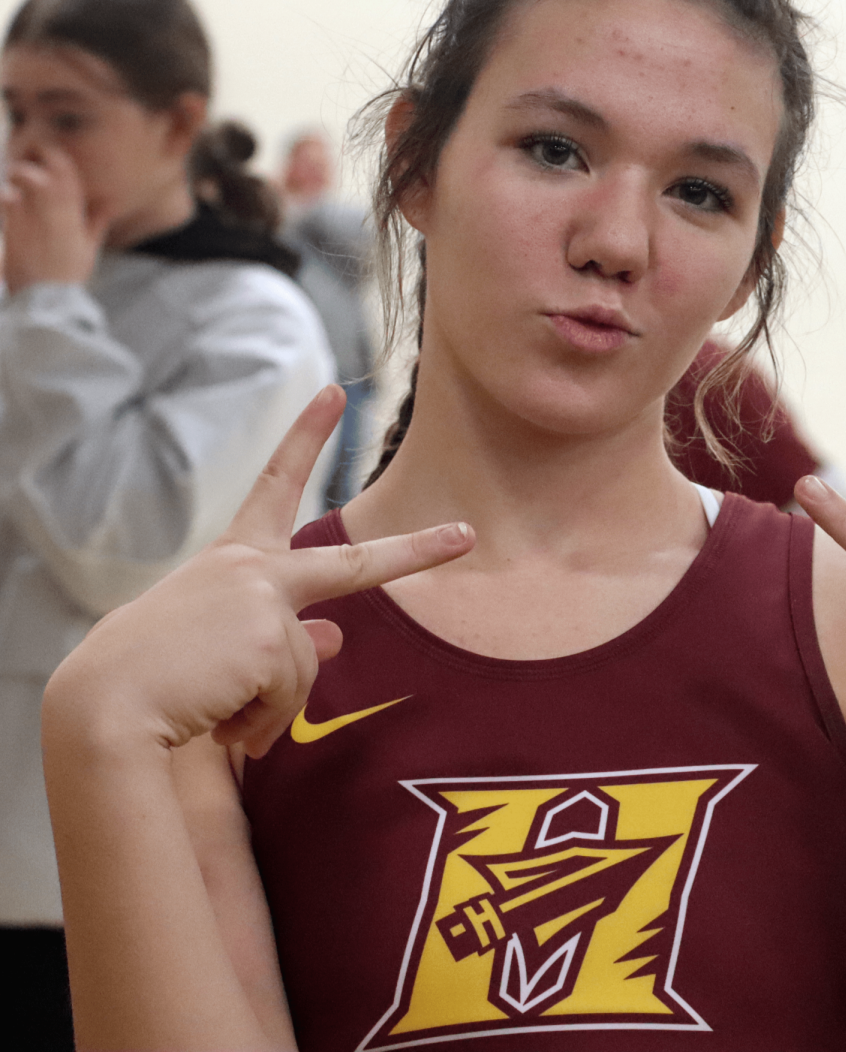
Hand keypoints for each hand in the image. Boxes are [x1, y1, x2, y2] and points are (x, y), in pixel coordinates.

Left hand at [0, 143, 107, 290]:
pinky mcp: (13, 227)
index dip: (56, 156)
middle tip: (26, 156)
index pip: (67, 173)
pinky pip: (7, 198)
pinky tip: (7, 195)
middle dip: (32, 157)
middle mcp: (54, 211)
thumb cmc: (69, 273)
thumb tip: (107, 205)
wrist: (48, 297)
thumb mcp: (89, 248)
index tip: (48, 151)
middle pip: (43, 169)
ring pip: (23, 179)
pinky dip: (6, 192)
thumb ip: (96, 223)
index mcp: (74, 215)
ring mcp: (32, 217)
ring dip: (17, 171)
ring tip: (14, 174)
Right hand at [46, 386, 475, 757]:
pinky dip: (257, 726)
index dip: (307, 437)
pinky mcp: (274, 640)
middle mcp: (255, 570)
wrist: (105, 705)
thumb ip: (285, 634)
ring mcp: (267, 601)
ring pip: (305, 671)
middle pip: (353, 565)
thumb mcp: (221, 640)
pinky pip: (288, 701)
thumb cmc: (156, 671)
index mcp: (238, 559)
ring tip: (214, 709)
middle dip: (417, 551)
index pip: (277, 484)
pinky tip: (217, 720)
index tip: (336, 394)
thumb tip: (338, 637)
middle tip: (465, 535)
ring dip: (265, 709)